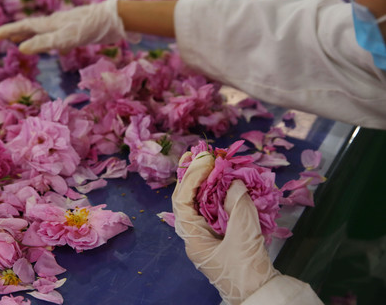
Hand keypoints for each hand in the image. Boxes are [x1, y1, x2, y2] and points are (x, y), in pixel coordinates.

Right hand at [0, 0, 138, 53]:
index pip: (25, 27)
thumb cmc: (89, 28)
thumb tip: (21, 50)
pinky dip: (54, 44)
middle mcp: (56, 23)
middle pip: (32, 28)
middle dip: (17, 33)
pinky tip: (59, 50)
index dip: (10, 31)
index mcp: (51, 24)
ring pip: (45, 32)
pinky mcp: (79, 31)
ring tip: (23, 43)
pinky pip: (60, 38)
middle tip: (3, 38)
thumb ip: (44, 43)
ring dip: (33, 38)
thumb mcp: (64, 38)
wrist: (114, 19)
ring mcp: (68, 26)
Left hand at [172, 152, 277, 304]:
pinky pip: (217, 209)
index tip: (204, 160)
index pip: (182, 200)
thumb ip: (238, 205)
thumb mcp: (243, 236)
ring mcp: (208, 235)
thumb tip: (234, 182)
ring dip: (207, 181)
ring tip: (211, 160)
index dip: (190, 177)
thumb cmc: (247, 271)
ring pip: (201, 202)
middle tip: (199, 152)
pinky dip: (220, 193)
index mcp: (193, 237)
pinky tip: (227, 180)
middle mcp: (196, 234)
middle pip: (188, 198)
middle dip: (193, 174)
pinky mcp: (222, 235)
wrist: (260, 296)